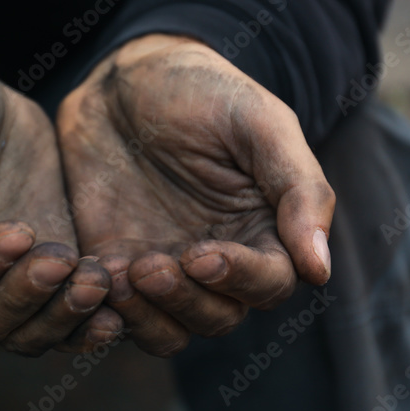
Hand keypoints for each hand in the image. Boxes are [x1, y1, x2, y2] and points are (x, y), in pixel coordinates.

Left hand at [56, 34, 334, 355]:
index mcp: (264, 231)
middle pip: (217, 318)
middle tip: (151, 265)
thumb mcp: (259, 123)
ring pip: (167, 330)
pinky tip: (90, 276)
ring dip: (146, 318)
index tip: (203, 254)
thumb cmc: (203, 90)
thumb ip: (298, 190)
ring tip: (121, 277)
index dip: (240, 280)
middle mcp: (216, 261)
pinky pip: (113, 312)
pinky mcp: (112, 265)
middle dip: (186, 302)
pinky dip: (104, 310)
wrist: (123, 79)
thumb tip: (319, 270)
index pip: (269, 285)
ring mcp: (162, 267)